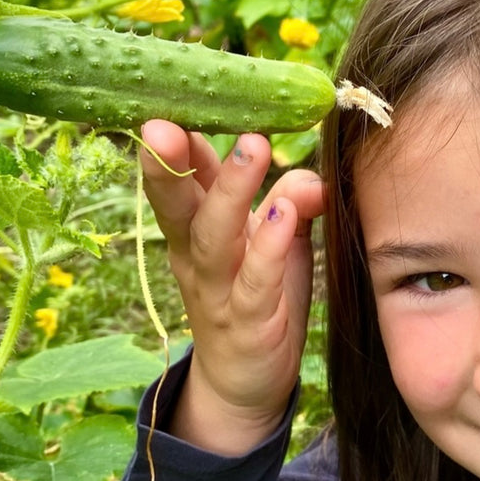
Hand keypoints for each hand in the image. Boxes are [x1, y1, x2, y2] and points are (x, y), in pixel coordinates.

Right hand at [139, 120, 324, 454]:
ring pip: (215, 237)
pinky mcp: (248, 324)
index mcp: (196, 230)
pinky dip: (269, 249)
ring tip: (253, 147)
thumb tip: (311, 175)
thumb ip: (291, 202)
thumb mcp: (273, 243)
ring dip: (230, 191)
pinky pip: (256, 283)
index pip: (181, 178)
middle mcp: (197, 257)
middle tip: (167, 122)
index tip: (167, 98)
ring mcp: (220, 292)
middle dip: (171, 161)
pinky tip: (283, 216)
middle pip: (179, 204)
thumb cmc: (258, 297)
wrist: (245, 382)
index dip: (175, 140)